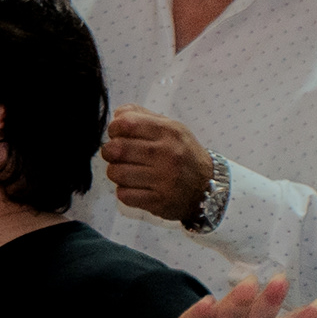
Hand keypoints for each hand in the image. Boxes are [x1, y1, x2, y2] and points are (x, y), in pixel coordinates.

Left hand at [104, 108, 215, 226]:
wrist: (207, 186)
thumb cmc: (182, 153)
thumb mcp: (171, 127)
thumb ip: (141, 116)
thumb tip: (116, 116)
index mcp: (169, 131)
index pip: (126, 123)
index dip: (114, 128)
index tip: (116, 134)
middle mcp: (167, 154)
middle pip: (117, 149)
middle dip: (109, 151)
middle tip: (115, 154)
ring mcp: (164, 179)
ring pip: (116, 173)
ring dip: (115, 172)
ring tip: (125, 171)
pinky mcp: (159, 201)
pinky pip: (124, 194)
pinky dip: (124, 191)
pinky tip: (135, 186)